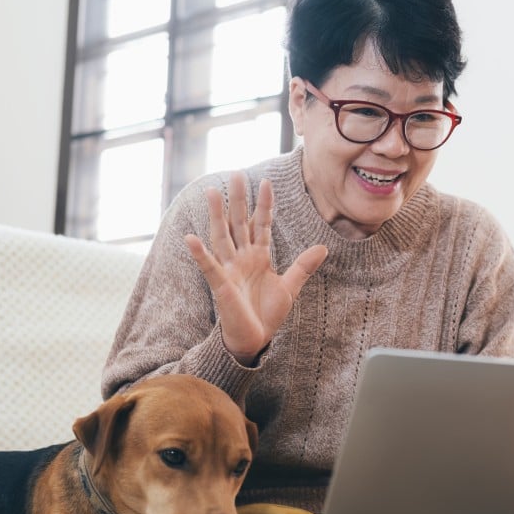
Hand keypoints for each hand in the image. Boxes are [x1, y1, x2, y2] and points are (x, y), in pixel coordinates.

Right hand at [185, 173, 327, 364]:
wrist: (255, 340)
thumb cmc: (266, 314)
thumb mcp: (290, 287)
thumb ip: (303, 266)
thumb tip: (323, 248)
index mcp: (258, 257)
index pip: (260, 224)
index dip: (264, 205)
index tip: (265, 182)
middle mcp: (242, 259)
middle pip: (238, 223)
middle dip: (238, 200)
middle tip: (236, 173)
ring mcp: (230, 270)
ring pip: (221, 237)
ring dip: (216, 215)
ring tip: (212, 192)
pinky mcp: (221, 286)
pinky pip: (209, 267)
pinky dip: (200, 253)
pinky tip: (191, 238)